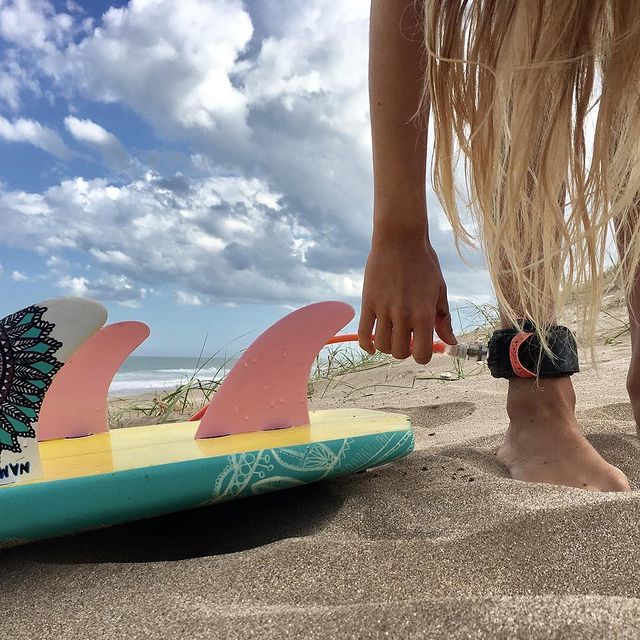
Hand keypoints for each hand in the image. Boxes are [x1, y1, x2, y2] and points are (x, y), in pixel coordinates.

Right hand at [358, 234, 456, 363]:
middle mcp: (403, 315)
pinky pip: (363, 334)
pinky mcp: (368, 303)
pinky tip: (372, 347)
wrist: (400, 239)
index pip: (422, 354)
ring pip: (382, 346)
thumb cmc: (424, 262)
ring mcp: (383, 310)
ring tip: (393, 335)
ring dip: (388, 346)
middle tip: (407, 339)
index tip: (422, 346)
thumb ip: (443, 319)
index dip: (423, 355)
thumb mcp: (439, 290)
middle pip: (400, 352)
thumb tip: (451, 342)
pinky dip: (366, 345)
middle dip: (405, 351)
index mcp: (423, 313)